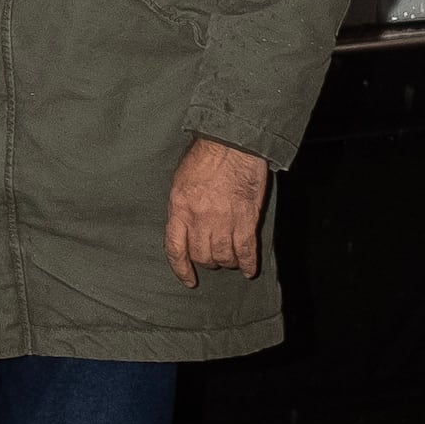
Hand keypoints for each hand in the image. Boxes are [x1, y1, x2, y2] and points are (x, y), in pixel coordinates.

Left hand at [167, 139, 269, 285]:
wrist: (232, 144)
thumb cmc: (205, 157)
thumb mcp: (181, 181)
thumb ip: (182, 207)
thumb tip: (186, 227)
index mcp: (179, 207)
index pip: (175, 248)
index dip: (181, 268)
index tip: (188, 279)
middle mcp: (199, 218)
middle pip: (201, 255)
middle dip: (207, 262)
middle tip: (214, 258)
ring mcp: (223, 219)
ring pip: (223, 256)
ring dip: (227, 262)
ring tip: (230, 260)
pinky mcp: (246, 218)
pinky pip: (246, 250)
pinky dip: (248, 263)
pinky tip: (249, 271)